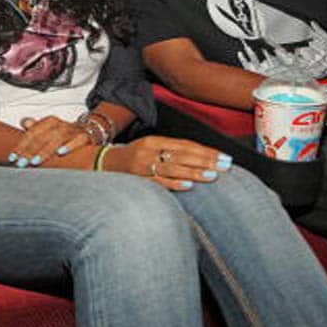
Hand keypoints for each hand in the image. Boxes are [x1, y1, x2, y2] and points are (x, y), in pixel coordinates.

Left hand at [10, 116, 94, 166]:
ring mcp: (73, 130)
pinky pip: (77, 140)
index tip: (13, 157)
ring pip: (56, 139)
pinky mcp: (85, 137)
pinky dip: (69, 146)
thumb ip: (35, 127)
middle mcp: (60, 125)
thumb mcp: (50, 129)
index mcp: (49, 122)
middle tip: (21, 163)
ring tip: (35, 161)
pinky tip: (60, 153)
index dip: (21, 145)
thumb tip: (24, 122)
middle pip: (41, 137)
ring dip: (44, 151)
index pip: (32, 133)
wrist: (91, 129)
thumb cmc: (66, 133)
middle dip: (29, 151)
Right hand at [103, 135, 232, 191]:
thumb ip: (171, 152)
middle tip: (225, 166)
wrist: (102, 164)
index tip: (223, 156)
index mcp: (154, 141)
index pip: (184, 145)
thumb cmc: (132, 159)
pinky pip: (159, 182)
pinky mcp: (138, 180)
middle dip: (205, 161)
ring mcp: (143, 166)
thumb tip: (201, 159)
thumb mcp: (150, 149)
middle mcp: (149, 151)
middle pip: (182, 155)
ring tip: (212, 175)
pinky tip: (188, 185)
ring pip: (173, 168)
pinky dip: (174, 183)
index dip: (205, 151)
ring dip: (194, 172)